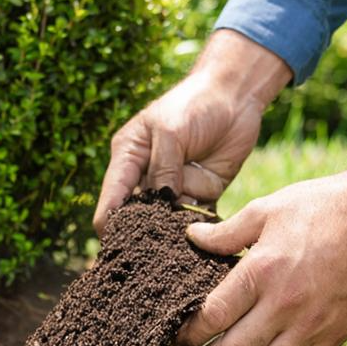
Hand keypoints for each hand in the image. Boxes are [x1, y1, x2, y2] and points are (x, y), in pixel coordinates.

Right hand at [93, 30, 291, 234]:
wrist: (236, 96)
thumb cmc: (195, 103)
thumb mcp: (171, 131)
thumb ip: (163, 168)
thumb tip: (162, 203)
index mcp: (128, 157)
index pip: (111, 198)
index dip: (110, 224)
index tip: (117, 246)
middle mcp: (147, 176)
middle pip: (135, 216)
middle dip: (141, 233)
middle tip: (151, 249)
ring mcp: (174, 187)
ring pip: (166, 222)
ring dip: (172, 231)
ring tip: (180, 239)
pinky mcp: (200, 194)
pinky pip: (194, 219)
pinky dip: (197, 227)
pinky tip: (202, 234)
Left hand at [167, 144, 346, 345]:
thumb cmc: (319, 208)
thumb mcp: (265, 210)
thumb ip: (225, 232)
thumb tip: (191, 236)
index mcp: (262, 272)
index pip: (212, 318)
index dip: (185, 337)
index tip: (170, 341)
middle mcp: (286, 305)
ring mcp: (313, 326)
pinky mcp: (335, 336)